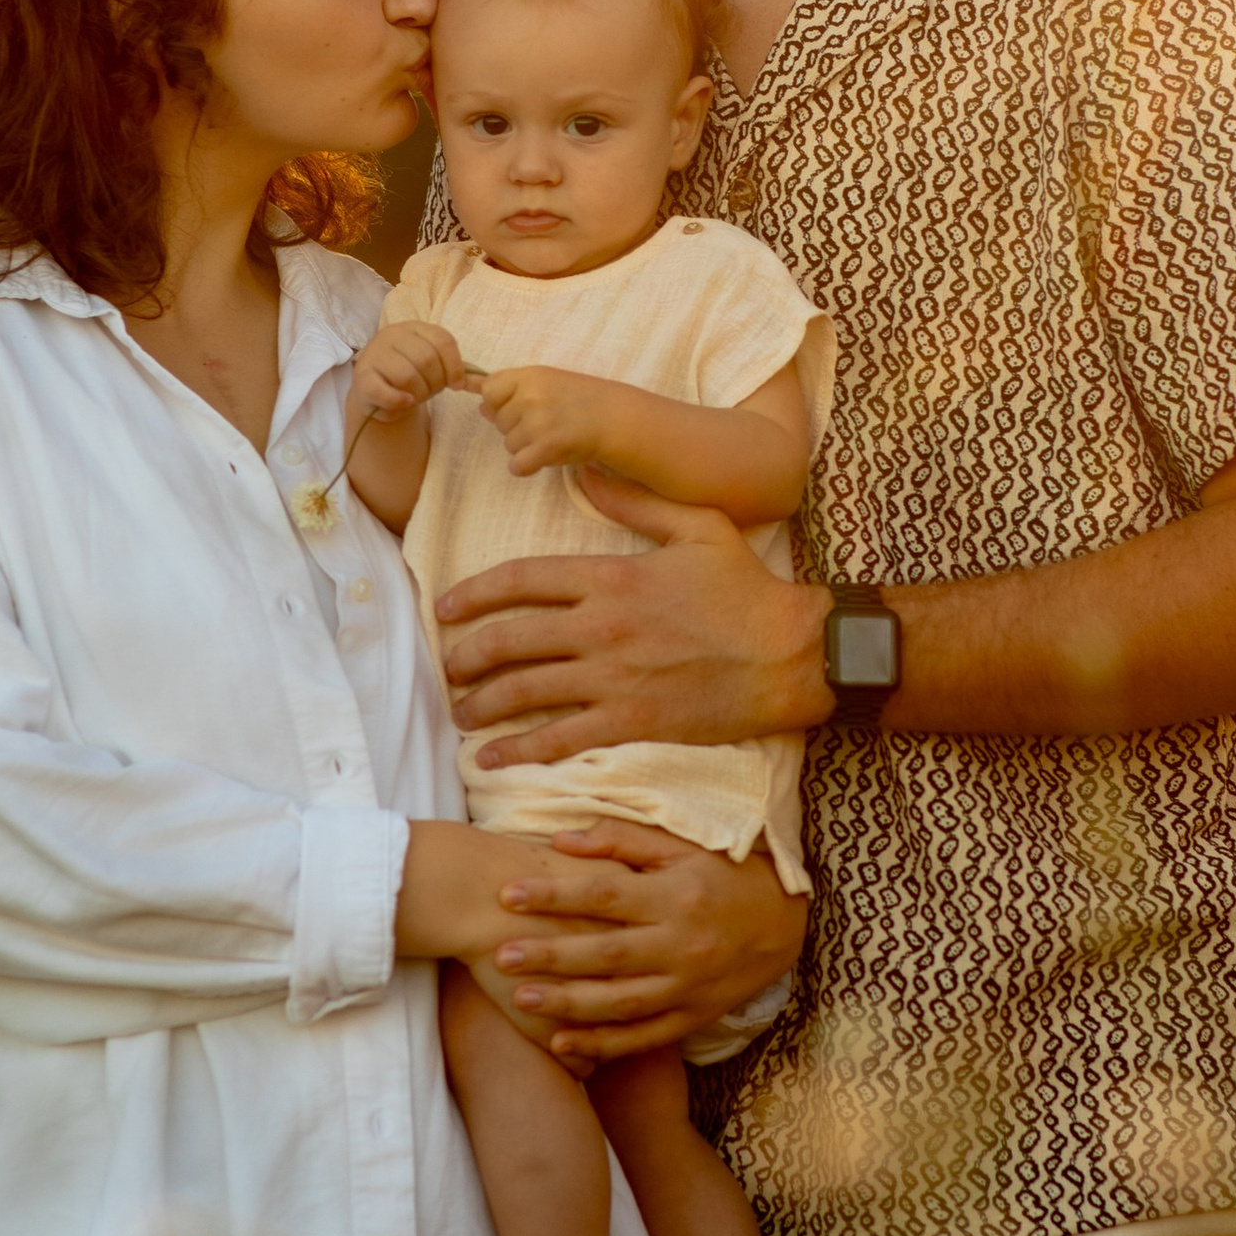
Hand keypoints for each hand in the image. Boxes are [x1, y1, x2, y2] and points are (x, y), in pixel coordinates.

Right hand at [348, 320, 469, 434]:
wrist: (377, 391)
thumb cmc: (410, 375)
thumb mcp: (433, 366)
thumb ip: (455, 369)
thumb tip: (479, 381)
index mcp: (414, 327)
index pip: (443, 340)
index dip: (455, 366)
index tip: (457, 385)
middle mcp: (393, 335)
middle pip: (427, 358)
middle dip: (436, 382)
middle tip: (432, 392)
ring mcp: (374, 354)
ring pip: (407, 375)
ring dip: (419, 393)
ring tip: (417, 397)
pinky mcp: (361, 377)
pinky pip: (383, 391)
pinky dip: (399, 400)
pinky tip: (406, 402)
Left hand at [439, 480, 830, 762]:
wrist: (790, 654)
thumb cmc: (747, 590)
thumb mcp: (698, 526)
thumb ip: (636, 501)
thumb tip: (585, 476)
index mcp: (611, 577)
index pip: (521, 581)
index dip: (473, 593)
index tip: (446, 606)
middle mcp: (601, 626)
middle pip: (509, 639)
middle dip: (466, 654)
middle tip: (445, 666)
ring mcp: (613, 677)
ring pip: (525, 690)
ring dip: (481, 703)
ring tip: (459, 712)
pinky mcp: (631, 720)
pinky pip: (560, 738)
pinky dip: (519, 750)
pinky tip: (491, 758)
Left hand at [473, 362, 615, 479]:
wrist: (614, 417)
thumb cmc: (580, 398)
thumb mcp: (545, 382)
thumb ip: (510, 388)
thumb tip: (477, 400)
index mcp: (529, 376)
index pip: (489, 390)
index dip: (500, 402)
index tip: (522, 405)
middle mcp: (530, 396)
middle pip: (498, 421)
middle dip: (516, 426)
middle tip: (546, 421)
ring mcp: (538, 422)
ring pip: (508, 444)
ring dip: (525, 446)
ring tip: (551, 436)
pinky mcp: (547, 447)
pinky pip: (517, 465)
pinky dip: (527, 466)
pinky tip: (543, 457)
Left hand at [495, 822, 806, 1061]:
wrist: (785, 923)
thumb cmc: (726, 874)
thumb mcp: (682, 846)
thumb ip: (620, 842)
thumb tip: (560, 840)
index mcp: (676, 896)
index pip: (604, 896)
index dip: (554, 896)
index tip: (507, 893)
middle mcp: (682, 944)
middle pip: (606, 954)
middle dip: (551, 955)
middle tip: (501, 953)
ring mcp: (688, 986)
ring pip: (620, 1002)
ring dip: (568, 1003)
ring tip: (521, 998)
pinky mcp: (693, 1016)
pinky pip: (643, 1036)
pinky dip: (603, 1043)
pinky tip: (562, 1043)